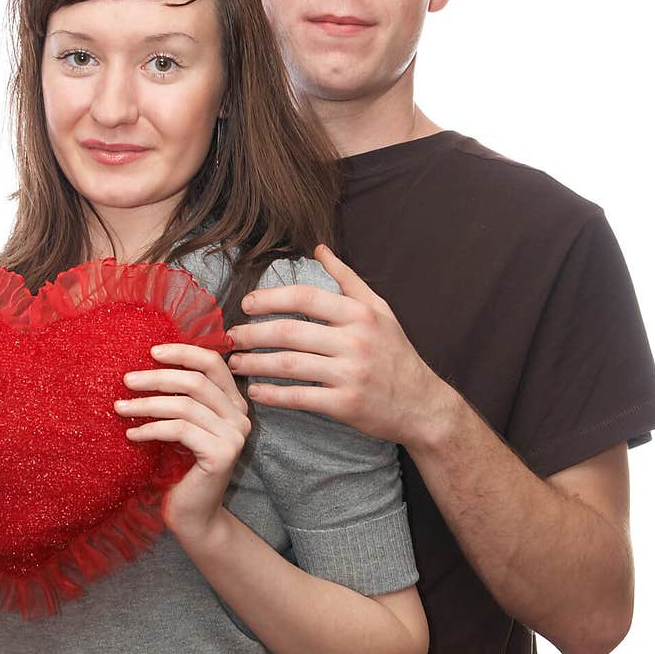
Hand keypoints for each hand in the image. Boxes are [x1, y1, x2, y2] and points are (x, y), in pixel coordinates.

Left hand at [114, 343, 250, 544]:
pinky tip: (132, 434)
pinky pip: (180, 430)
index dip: (183, 352)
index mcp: (234, 404)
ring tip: (120, 407)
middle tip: (126, 379)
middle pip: (196, 382)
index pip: (213, 364)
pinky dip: (151, 429)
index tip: (151, 352)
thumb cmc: (182, 468)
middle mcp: (241, 417)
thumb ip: (181, 397)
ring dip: (147, 404)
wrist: (194, 515)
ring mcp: (234, 436)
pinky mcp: (222, 454)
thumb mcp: (184, 425)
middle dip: (157, 377)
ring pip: (184, 406)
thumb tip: (149, 363)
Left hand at [226, 245, 455, 449]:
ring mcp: (350, 374)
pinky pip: (299, 397)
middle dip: (252, 334)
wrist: (423, 404)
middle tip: (231, 337)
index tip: (246, 304)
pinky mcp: (346, 405)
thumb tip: (320, 248)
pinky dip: (273, 395)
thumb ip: (347, 279)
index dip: (269, 299)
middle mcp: (355, 340)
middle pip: (289, 332)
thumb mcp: (380, 309)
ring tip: (235, 363)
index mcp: (359, 314)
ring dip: (255, 364)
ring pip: (289, 365)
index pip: (304, 298)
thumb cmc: (396, 353)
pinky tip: (255, 392)